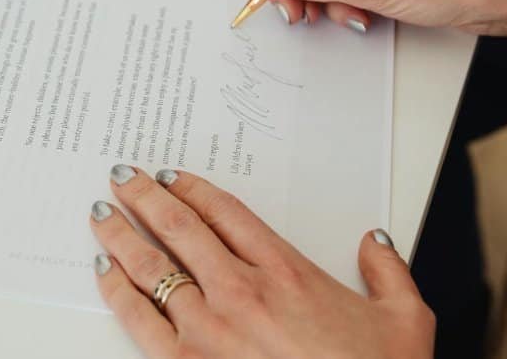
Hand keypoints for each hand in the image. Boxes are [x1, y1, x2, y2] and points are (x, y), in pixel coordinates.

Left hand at [90, 165, 433, 358]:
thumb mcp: (404, 318)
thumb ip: (388, 271)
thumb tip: (377, 241)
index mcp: (287, 272)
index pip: (227, 214)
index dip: (195, 189)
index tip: (174, 178)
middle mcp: (242, 291)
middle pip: (180, 228)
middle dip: (146, 196)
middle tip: (125, 177)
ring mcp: (210, 329)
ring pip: (152, 266)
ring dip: (122, 233)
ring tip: (101, 212)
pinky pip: (138, 318)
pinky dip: (116, 290)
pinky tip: (104, 270)